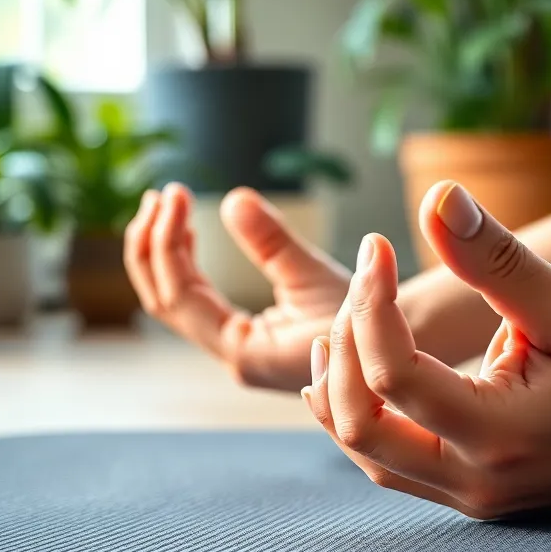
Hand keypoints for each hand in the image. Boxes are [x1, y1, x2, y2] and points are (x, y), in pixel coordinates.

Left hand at [124, 183, 349, 389]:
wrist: (397, 351)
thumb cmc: (368, 323)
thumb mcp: (319, 276)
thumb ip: (273, 242)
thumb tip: (233, 200)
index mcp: (244, 352)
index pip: (180, 295)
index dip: (168, 242)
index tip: (176, 194)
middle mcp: (232, 357)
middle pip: (164, 301)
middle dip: (153, 246)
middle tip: (158, 195)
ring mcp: (237, 351)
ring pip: (175, 303)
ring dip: (163, 253)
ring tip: (164, 205)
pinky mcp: (246, 340)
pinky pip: (197, 302)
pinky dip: (185, 266)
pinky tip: (187, 235)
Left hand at [303, 181, 550, 518]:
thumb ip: (498, 256)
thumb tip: (438, 197)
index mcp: (502, 434)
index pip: (396, 375)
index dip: (370, 303)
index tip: (378, 245)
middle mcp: (476, 480)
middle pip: (362, 428)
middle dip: (344, 348)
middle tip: (362, 287)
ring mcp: (466, 497)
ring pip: (365, 454)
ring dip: (339, 388)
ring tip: (343, 325)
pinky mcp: (462, 494)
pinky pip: (387, 464)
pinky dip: (361, 415)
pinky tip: (357, 370)